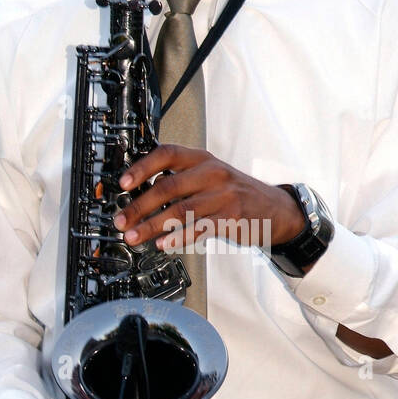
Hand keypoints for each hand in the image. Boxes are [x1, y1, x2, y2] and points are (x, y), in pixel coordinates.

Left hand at [111, 145, 304, 250]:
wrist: (276, 210)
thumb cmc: (236, 194)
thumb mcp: (211, 177)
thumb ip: (182, 181)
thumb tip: (142, 196)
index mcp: (202, 159)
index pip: (167, 154)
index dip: (142, 167)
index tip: (122, 183)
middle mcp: (212, 173)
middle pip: (167, 186)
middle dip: (138, 206)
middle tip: (121, 220)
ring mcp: (223, 195)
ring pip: (179, 210)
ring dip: (152, 226)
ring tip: (135, 237)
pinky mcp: (231, 217)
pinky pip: (199, 228)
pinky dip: (178, 237)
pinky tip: (164, 245)